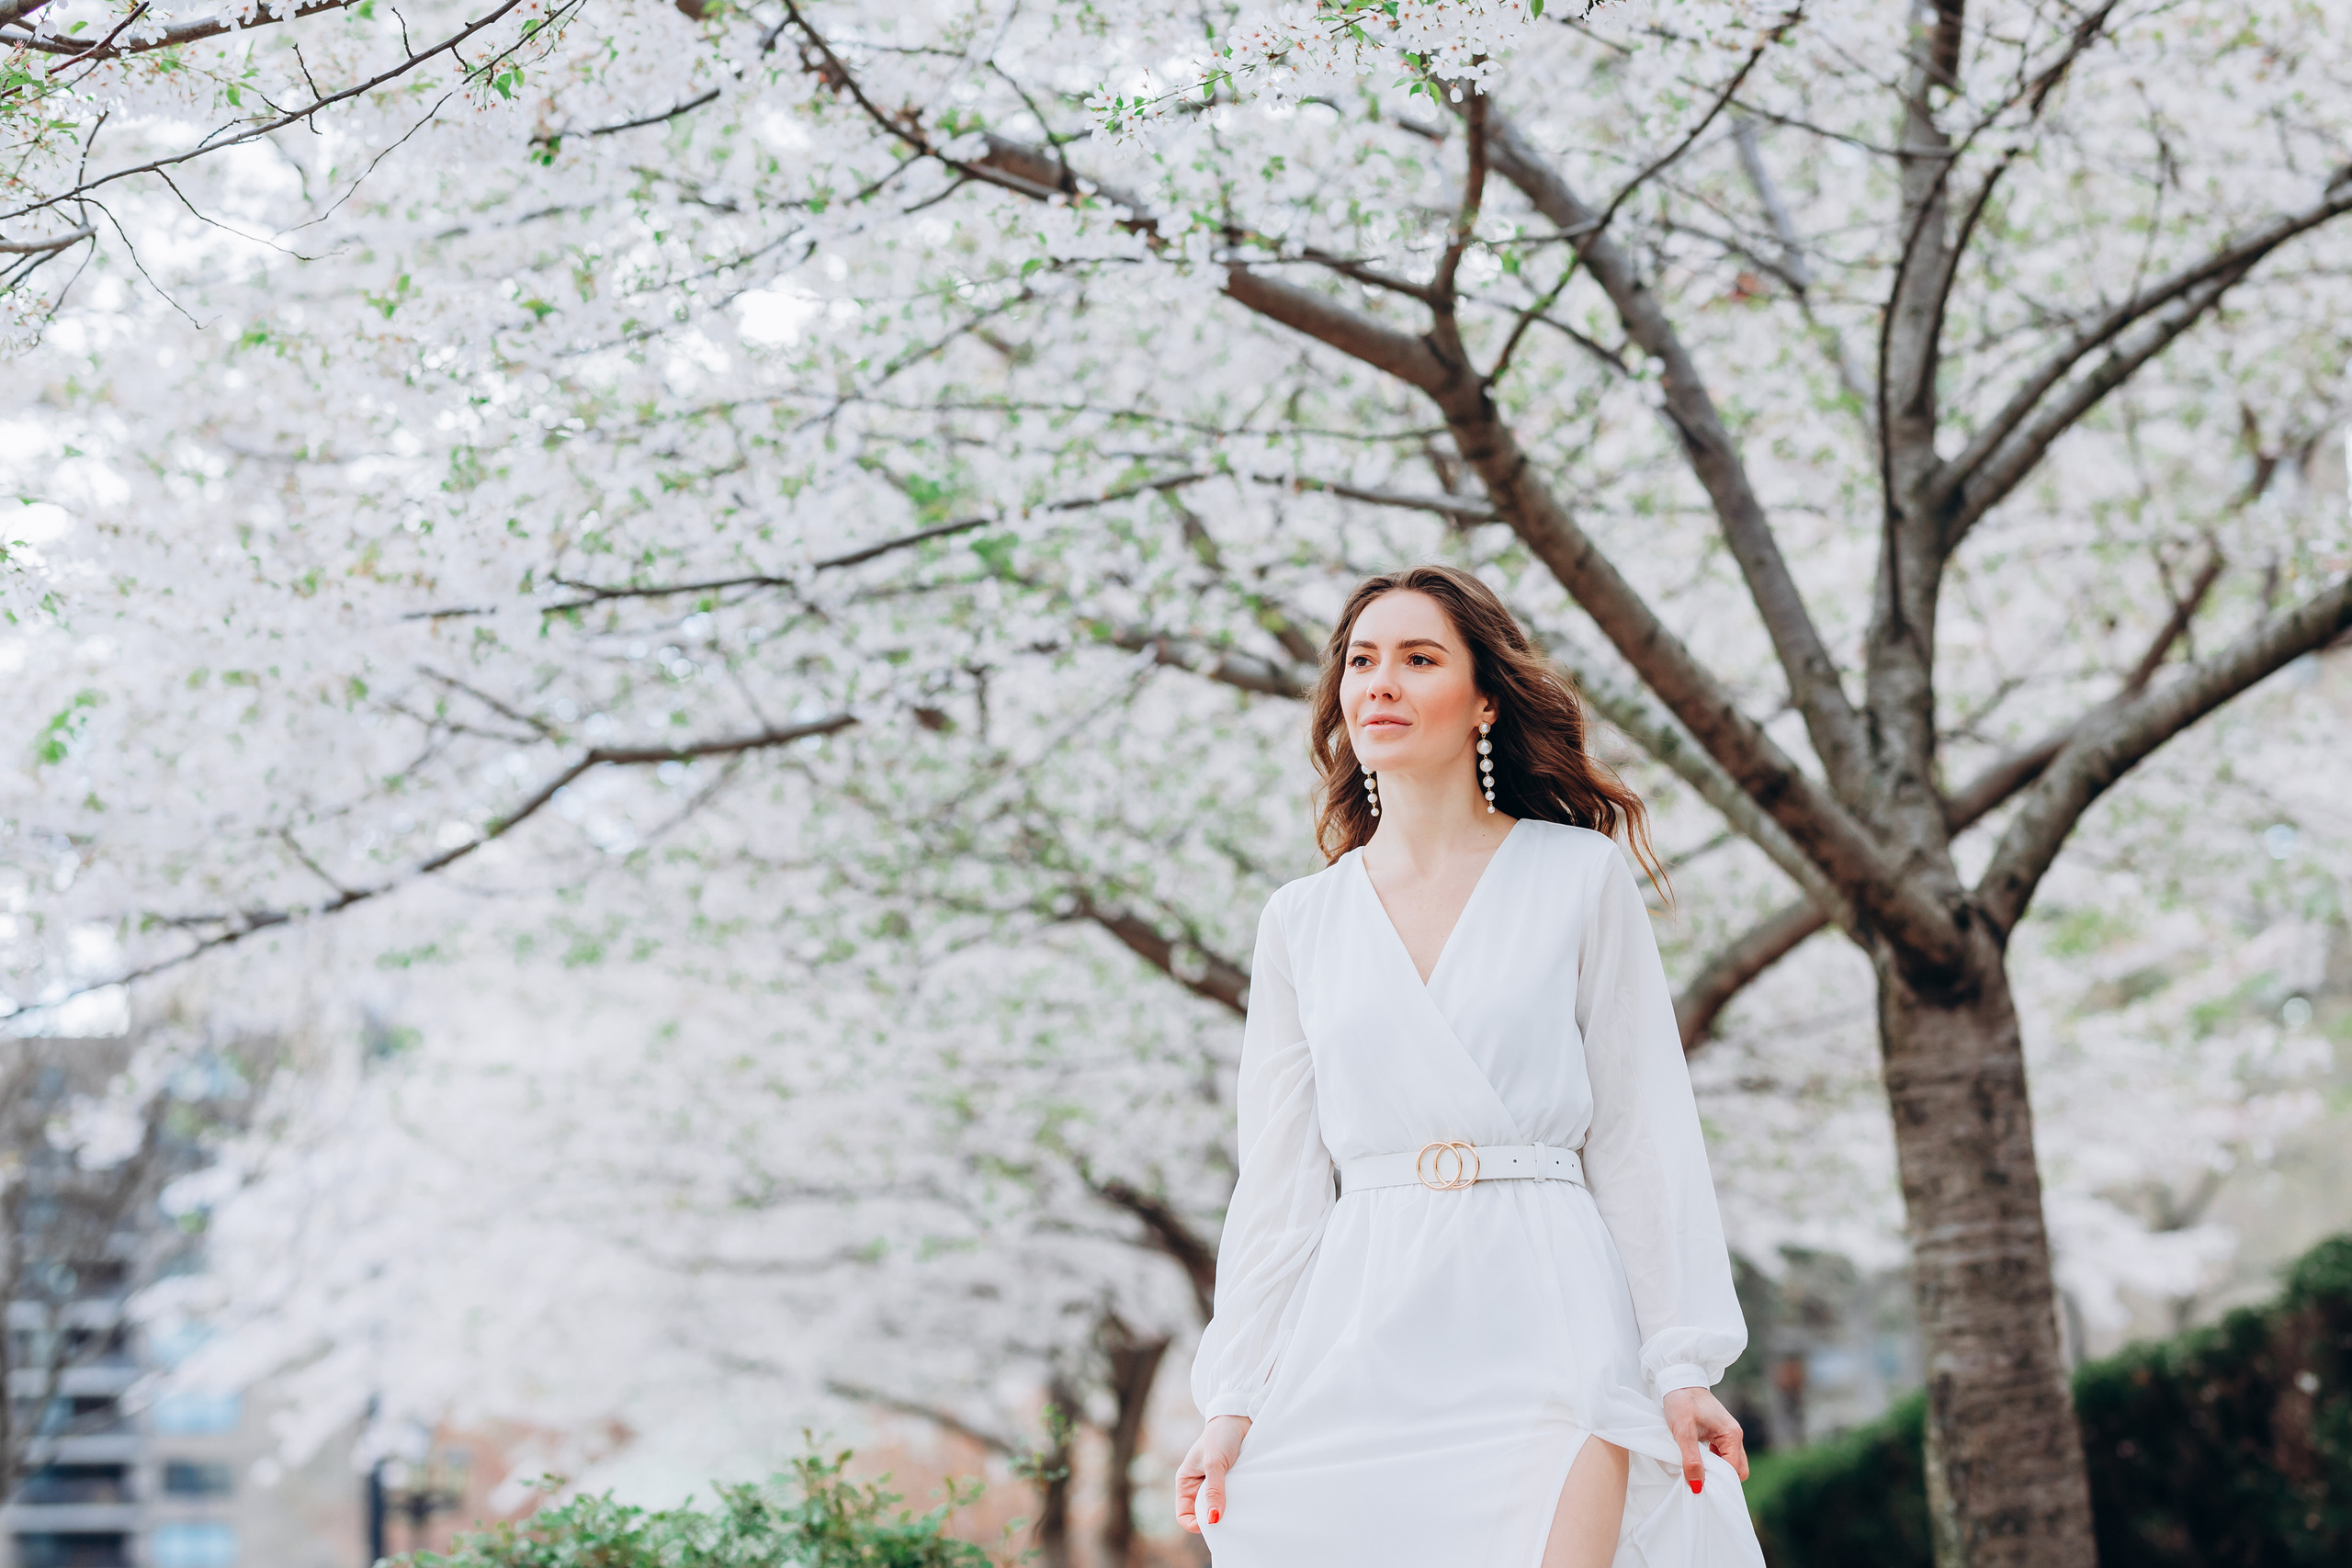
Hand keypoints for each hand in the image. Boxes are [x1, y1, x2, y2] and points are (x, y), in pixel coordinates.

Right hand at [1175, 1414, 1251, 1532]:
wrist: (1240, 1418)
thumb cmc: (1220, 1436)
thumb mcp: (1214, 1463)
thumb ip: (1213, 1491)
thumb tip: (1213, 1520)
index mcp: (1186, 1482)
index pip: (1184, 1514)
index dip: (1194, 1524)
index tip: (1211, 1524)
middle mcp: (1198, 1486)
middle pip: (1202, 1515)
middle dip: (1212, 1519)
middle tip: (1228, 1519)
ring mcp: (1214, 1485)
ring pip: (1217, 1509)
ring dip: (1226, 1512)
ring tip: (1238, 1510)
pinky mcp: (1230, 1483)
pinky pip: (1231, 1501)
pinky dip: (1237, 1504)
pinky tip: (1244, 1503)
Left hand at [1663, 1387, 1747, 1493]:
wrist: (1678, 1380)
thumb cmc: (1681, 1402)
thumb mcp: (1683, 1432)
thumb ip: (1691, 1459)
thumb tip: (1697, 1486)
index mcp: (1732, 1435)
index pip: (1735, 1470)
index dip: (1720, 1481)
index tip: (1702, 1487)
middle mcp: (1734, 1436)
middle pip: (1737, 1469)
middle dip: (1721, 1478)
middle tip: (1700, 1481)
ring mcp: (1728, 1435)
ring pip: (1730, 1463)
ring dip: (1715, 1470)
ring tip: (1696, 1472)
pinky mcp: (1719, 1434)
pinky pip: (1722, 1455)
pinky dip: (1712, 1462)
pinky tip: (1697, 1461)